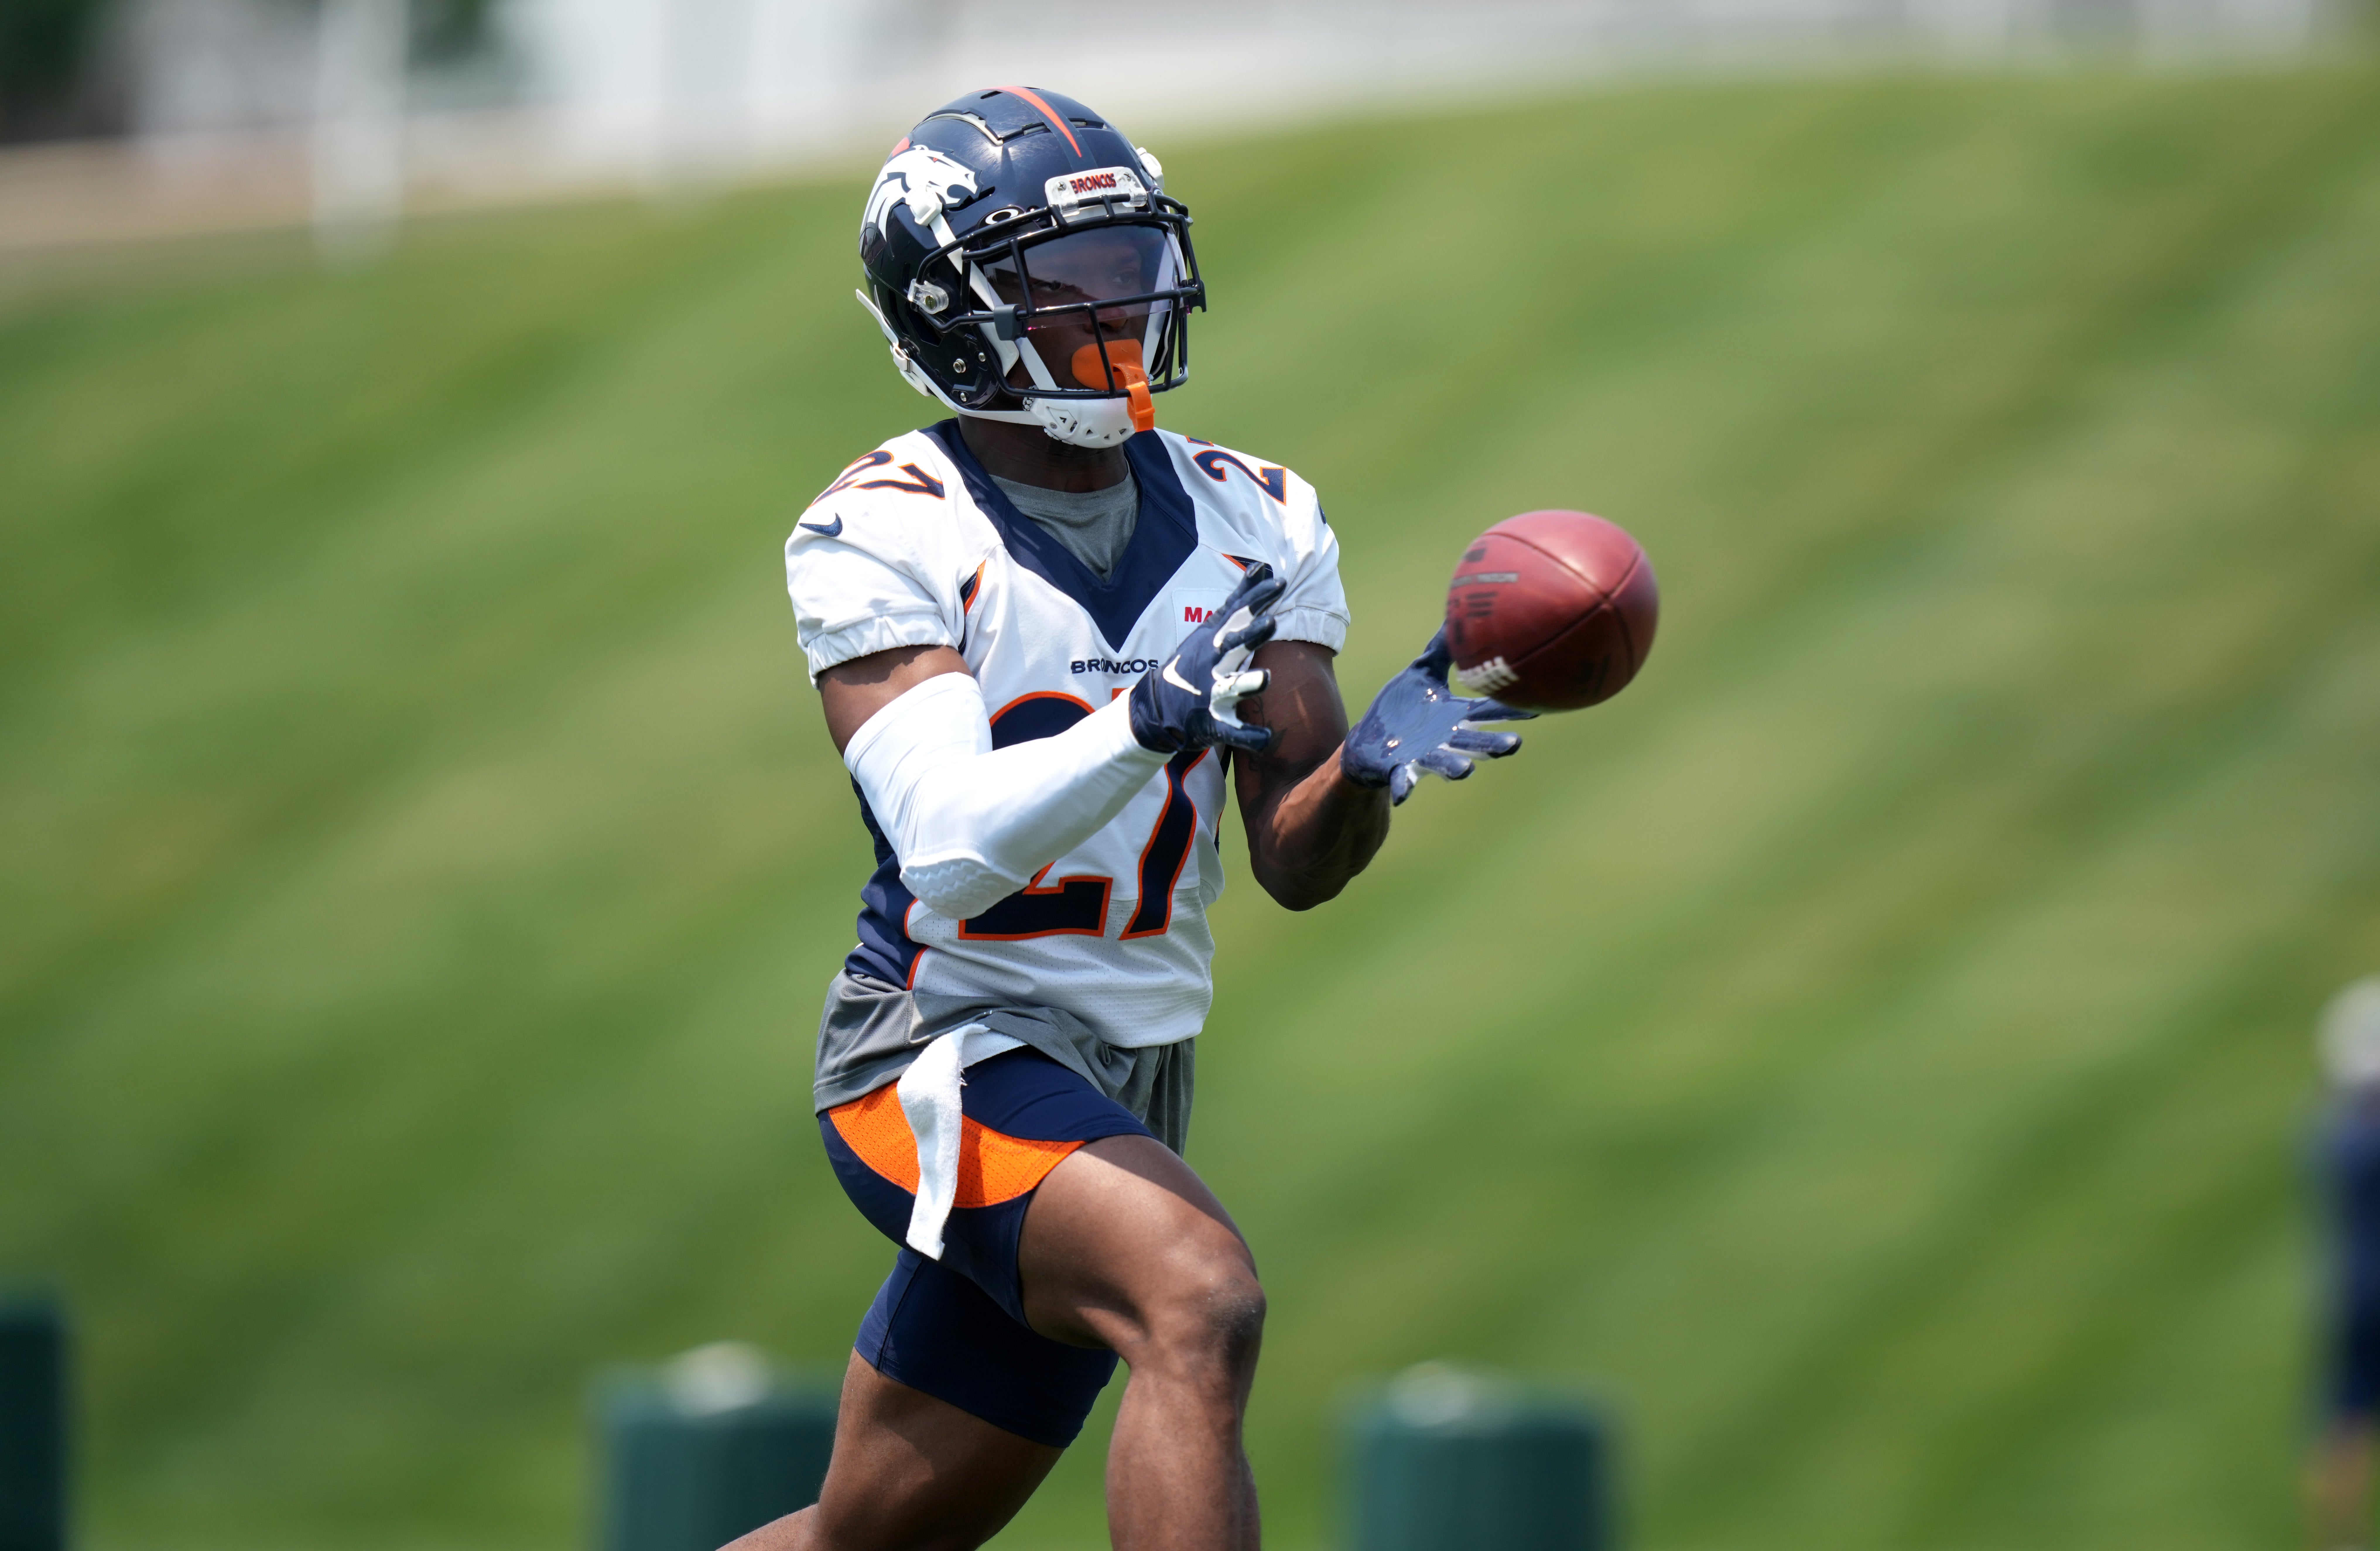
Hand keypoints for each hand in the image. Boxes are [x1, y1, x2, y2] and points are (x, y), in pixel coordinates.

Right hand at [1128, 563, 1285, 753]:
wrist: (1157, 707)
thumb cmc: (1194, 663)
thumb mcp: (1212, 628)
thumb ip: (1239, 600)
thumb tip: (1262, 567)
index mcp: (1213, 640)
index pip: (1236, 615)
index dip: (1256, 600)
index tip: (1278, 583)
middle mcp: (1211, 664)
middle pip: (1232, 646)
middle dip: (1250, 635)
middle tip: (1271, 622)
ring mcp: (1210, 694)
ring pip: (1230, 688)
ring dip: (1247, 683)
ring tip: (1266, 679)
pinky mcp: (1211, 722)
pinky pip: (1231, 731)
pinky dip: (1247, 736)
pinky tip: (1265, 739)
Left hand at [1343, 629, 1534, 803]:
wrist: (1370, 739)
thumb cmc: (1401, 708)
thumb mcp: (1421, 672)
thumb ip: (1440, 649)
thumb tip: (1458, 613)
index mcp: (1454, 716)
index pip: (1487, 711)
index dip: (1509, 711)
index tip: (1536, 707)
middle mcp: (1445, 739)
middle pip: (1475, 742)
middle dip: (1493, 744)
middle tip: (1513, 745)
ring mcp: (1423, 755)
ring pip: (1444, 763)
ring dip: (1455, 767)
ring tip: (1466, 770)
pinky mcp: (1398, 767)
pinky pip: (1404, 779)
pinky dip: (1405, 787)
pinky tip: (1403, 796)